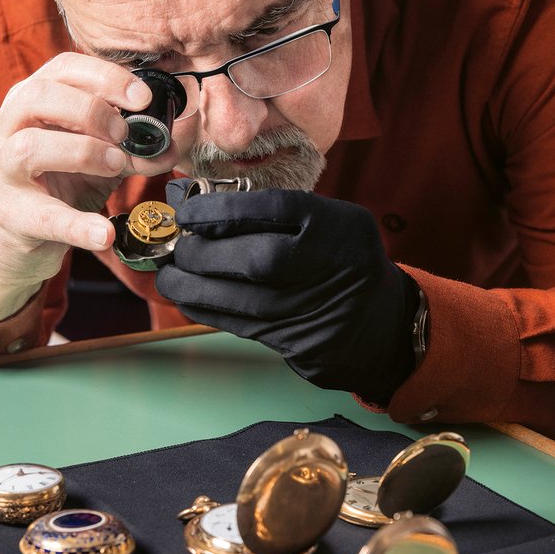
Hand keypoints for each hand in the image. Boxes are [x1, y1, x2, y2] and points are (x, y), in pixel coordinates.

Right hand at [0, 53, 178, 325]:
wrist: (22, 234)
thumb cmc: (61, 181)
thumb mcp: (102, 154)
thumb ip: (138, 143)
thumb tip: (183, 133)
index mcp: (31, 100)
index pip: (62, 68)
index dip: (105, 76)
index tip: (142, 97)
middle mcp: (7, 126)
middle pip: (38, 96)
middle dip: (91, 110)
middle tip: (124, 134)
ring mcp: (2, 170)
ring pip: (29, 147)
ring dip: (82, 152)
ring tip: (116, 165)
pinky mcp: (10, 215)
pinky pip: (43, 216)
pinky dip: (78, 226)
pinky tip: (105, 234)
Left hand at [156, 182, 419, 402]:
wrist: (384, 324)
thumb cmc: (342, 261)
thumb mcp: (330, 223)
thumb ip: (278, 215)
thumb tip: (204, 208)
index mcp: (339, 227)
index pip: (274, 210)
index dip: (222, 210)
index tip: (189, 212)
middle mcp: (332, 267)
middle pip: (256, 260)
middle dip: (203, 253)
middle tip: (178, 247)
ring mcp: (318, 311)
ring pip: (243, 301)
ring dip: (194, 287)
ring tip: (170, 274)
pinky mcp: (303, 345)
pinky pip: (243, 327)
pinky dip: (208, 310)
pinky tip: (189, 297)